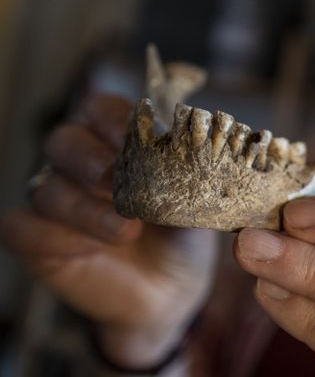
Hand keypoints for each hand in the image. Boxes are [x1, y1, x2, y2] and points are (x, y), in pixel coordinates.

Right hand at [0, 95, 217, 366]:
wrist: (171, 291)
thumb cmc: (182, 236)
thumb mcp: (198, 206)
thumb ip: (197, 183)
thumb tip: (208, 166)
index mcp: (119, 141)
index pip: (103, 110)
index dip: (116, 121)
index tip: (143, 139)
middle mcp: (81, 163)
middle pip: (64, 140)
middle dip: (89, 158)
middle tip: (117, 181)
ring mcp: (56, 200)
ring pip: (46, 187)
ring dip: (85, 208)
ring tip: (126, 229)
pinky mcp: (37, 239)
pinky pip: (21, 228)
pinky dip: (53, 236)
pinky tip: (88, 250)